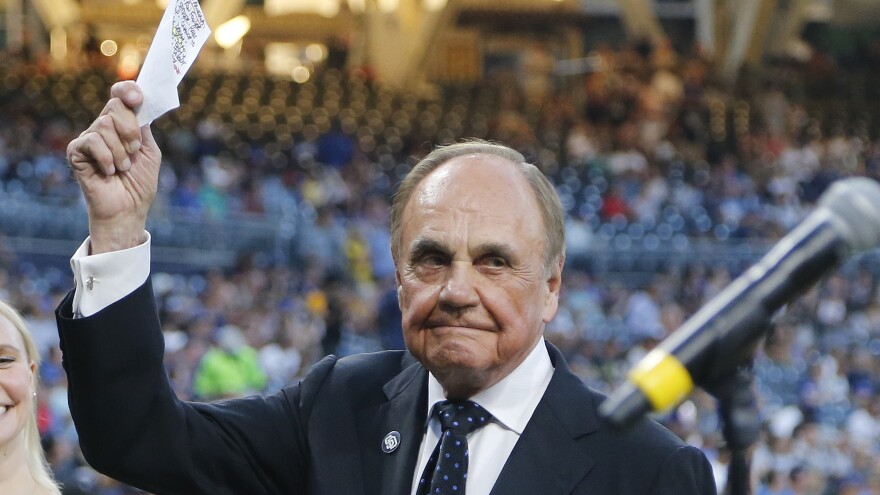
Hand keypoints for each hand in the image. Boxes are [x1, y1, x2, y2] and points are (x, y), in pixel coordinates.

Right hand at [66, 81, 161, 253]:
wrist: (128, 209)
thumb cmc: (139, 183)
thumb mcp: (149, 152)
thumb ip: (144, 128)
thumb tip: (138, 105)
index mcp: (123, 125)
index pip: (120, 95)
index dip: (128, 90)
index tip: (137, 98)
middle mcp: (104, 127)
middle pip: (115, 106)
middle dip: (130, 129)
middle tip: (133, 151)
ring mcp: (89, 138)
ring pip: (104, 124)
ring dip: (120, 151)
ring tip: (123, 168)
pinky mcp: (76, 152)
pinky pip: (91, 141)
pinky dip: (106, 157)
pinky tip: (109, 172)